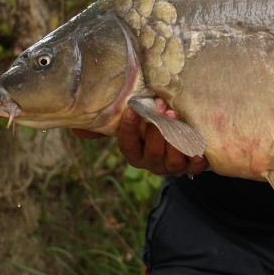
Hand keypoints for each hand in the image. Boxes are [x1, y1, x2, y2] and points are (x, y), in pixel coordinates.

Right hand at [73, 98, 208, 176]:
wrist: (186, 137)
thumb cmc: (154, 125)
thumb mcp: (135, 121)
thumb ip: (110, 124)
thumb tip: (76, 129)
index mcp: (135, 152)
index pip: (127, 145)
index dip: (129, 129)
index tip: (132, 109)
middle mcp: (152, 162)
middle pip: (152, 154)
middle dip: (157, 131)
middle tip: (163, 107)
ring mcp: (172, 166)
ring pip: (172, 162)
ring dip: (176, 140)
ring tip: (178, 117)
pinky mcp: (192, 167)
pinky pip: (193, 166)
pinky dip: (195, 158)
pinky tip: (198, 148)